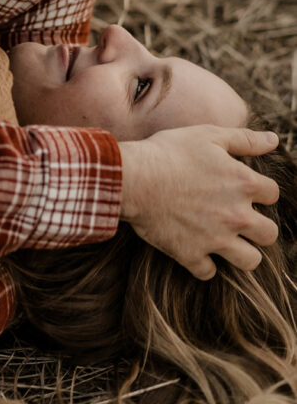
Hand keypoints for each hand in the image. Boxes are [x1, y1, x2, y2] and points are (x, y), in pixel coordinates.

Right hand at [119, 125, 279, 278]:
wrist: (132, 177)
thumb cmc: (169, 152)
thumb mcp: (208, 135)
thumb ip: (245, 139)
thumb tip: (274, 139)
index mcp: (243, 184)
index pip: (273, 194)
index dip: (260, 190)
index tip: (244, 188)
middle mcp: (237, 215)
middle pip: (270, 234)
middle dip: (259, 226)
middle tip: (240, 218)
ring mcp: (216, 239)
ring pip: (250, 261)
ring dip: (242, 252)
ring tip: (227, 241)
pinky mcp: (192, 255)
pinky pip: (209, 272)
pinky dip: (203, 263)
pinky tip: (195, 249)